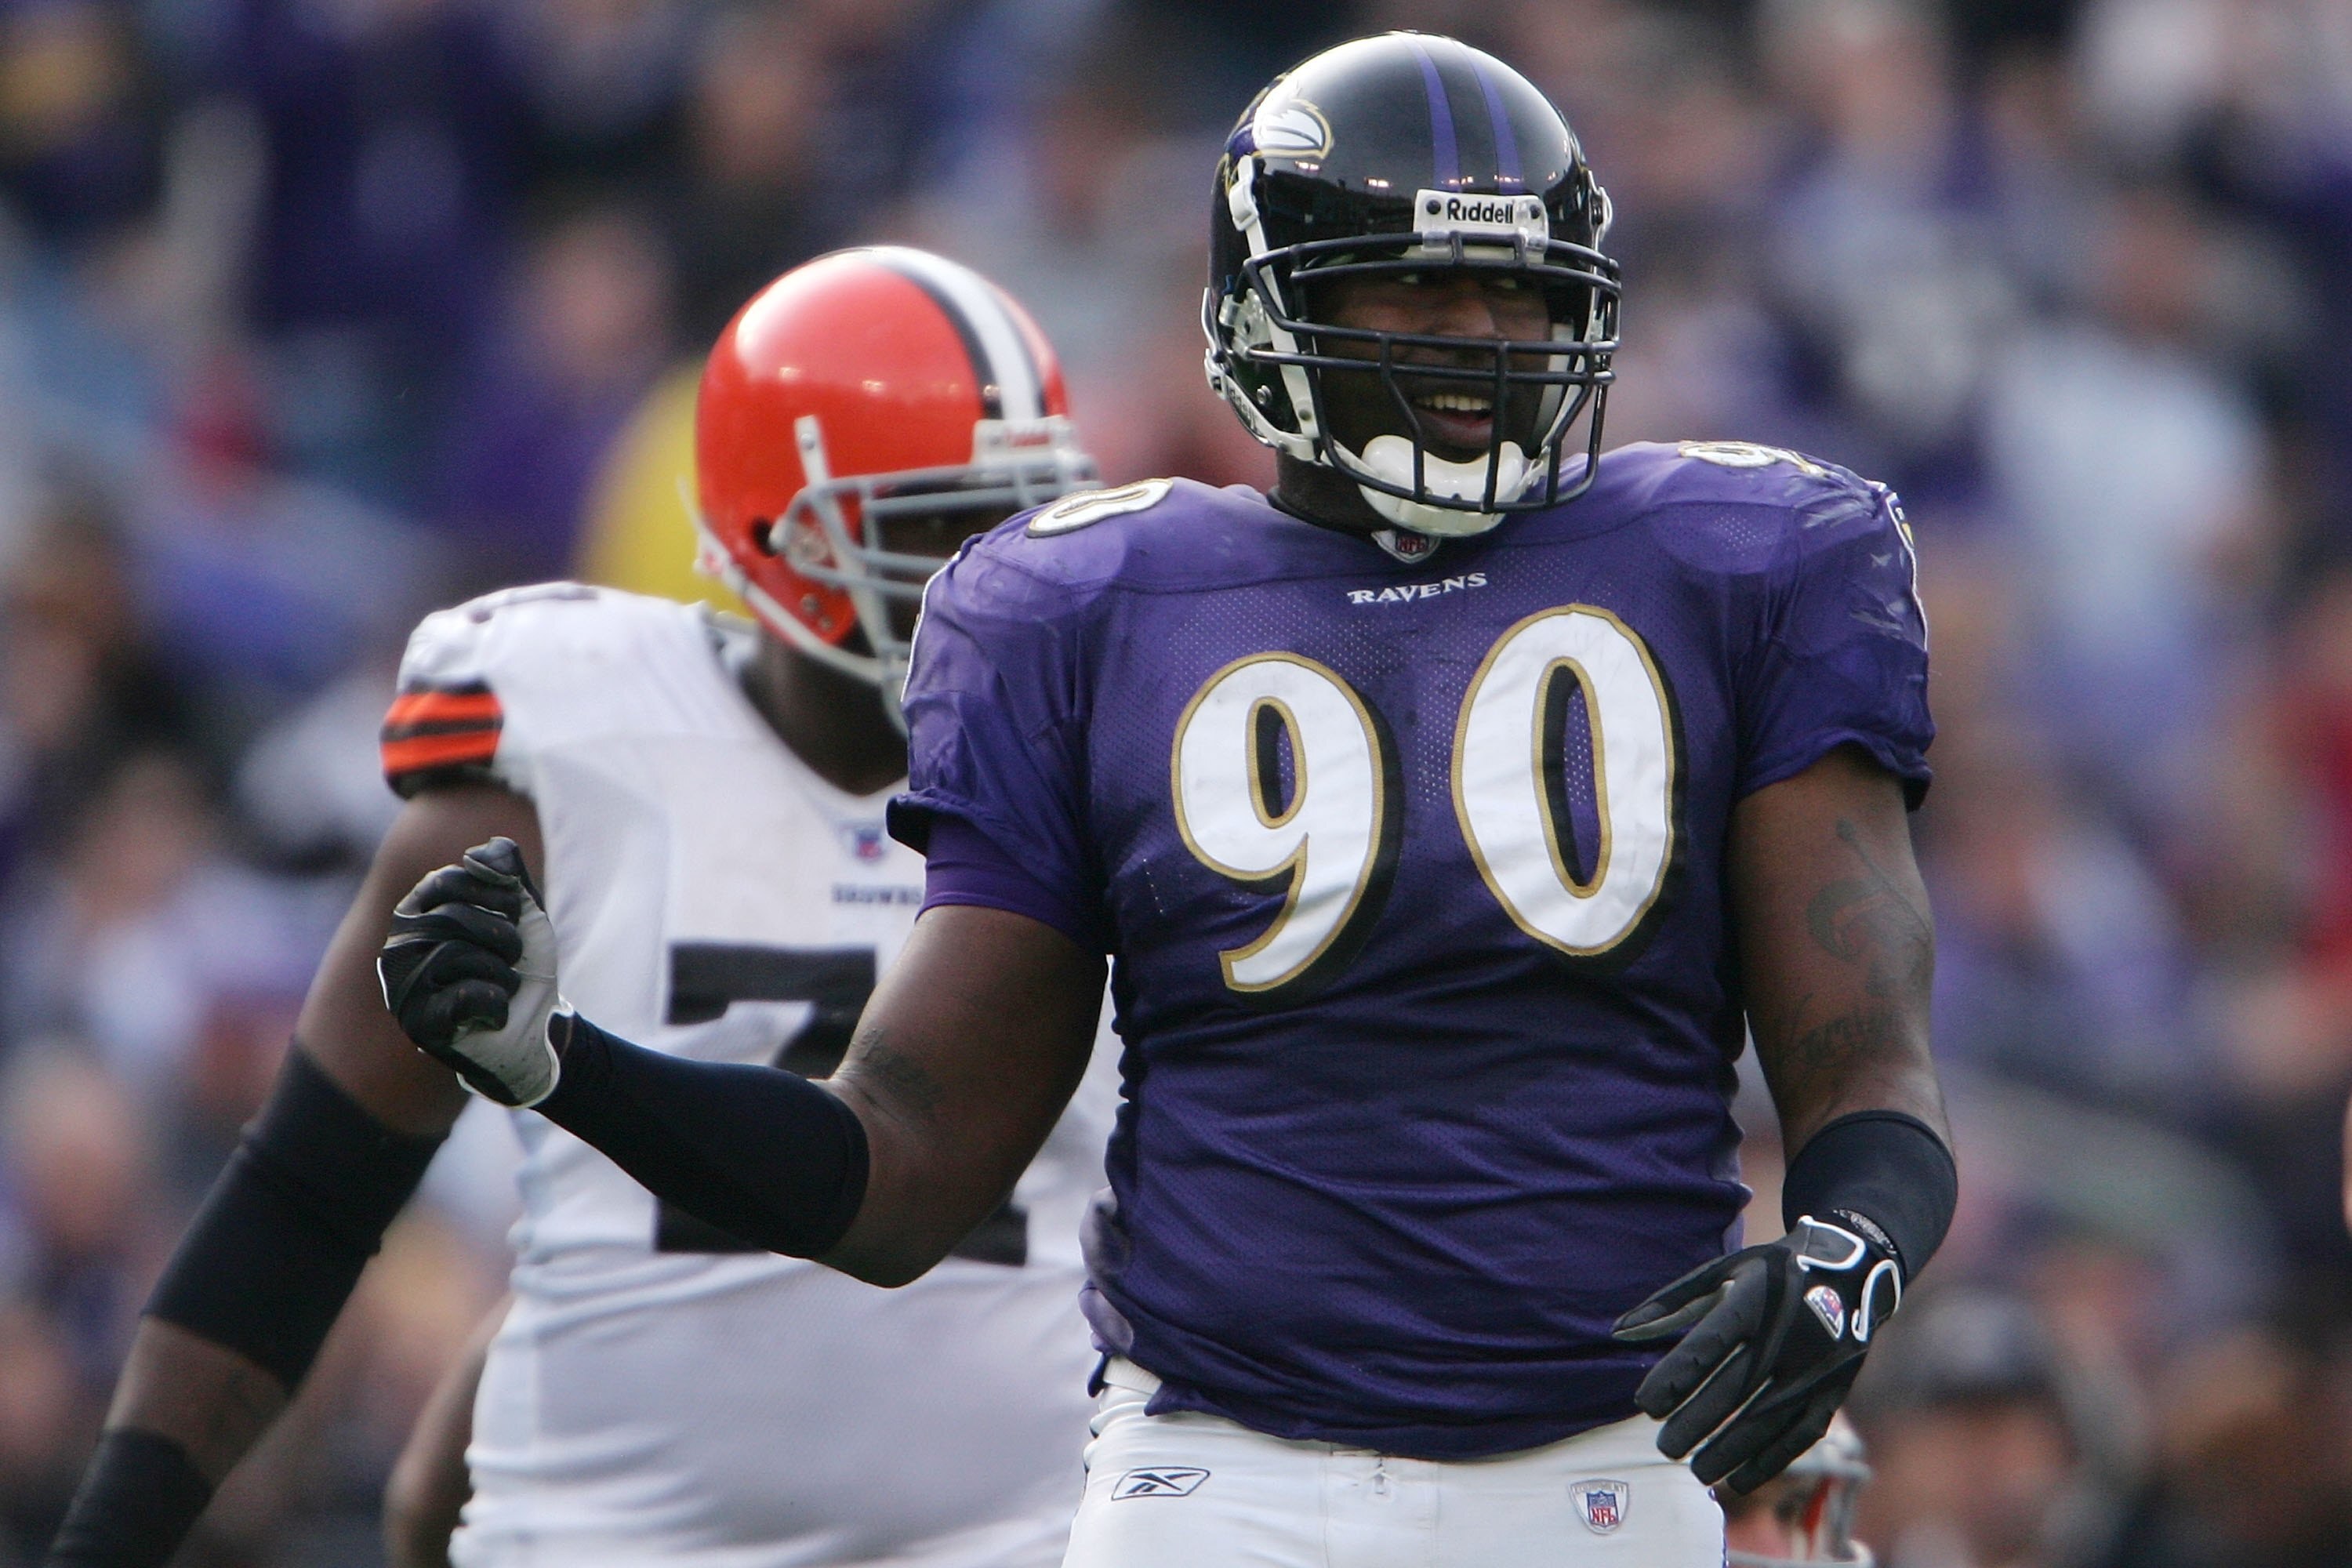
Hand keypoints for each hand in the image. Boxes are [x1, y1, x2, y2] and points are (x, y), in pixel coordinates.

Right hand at [377, 838, 564, 1107]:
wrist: (538, 1023)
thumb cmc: (521, 962)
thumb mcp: (522, 908)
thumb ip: (506, 870)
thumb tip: (479, 850)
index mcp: (418, 909)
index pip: (451, 878)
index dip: (498, 895)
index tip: (514, 915)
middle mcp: (399, 944)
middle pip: (453, 918)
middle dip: (503, 938)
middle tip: (511, 959)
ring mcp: (402, 986)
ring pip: (457, 956)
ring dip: (502, 973)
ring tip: (501, 986)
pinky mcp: (418, 1023)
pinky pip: (466, 996)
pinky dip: (497, 1003)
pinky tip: (494, 1012)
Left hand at [1612, 1214, 1900, 1492]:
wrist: (1857, 1268)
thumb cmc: (1773, 1271)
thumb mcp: (1726, 1270)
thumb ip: (1672, 1302)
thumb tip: (1618, 1332)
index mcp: (1754, 1300)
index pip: (1708, 1345)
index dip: (1675, 1377)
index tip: (1645, 1405)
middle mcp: (1788, 1335)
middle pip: (1735, 1387)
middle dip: (1696, 1421)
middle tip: (1665, 1448)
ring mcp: (1816, 1365)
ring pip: (1767, 1417)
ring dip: (1730, 1449)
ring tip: (1697, 1471)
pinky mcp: (1836, 1389)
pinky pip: (1801, 1433)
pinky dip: (1770, 1459)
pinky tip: (1739, 1479)